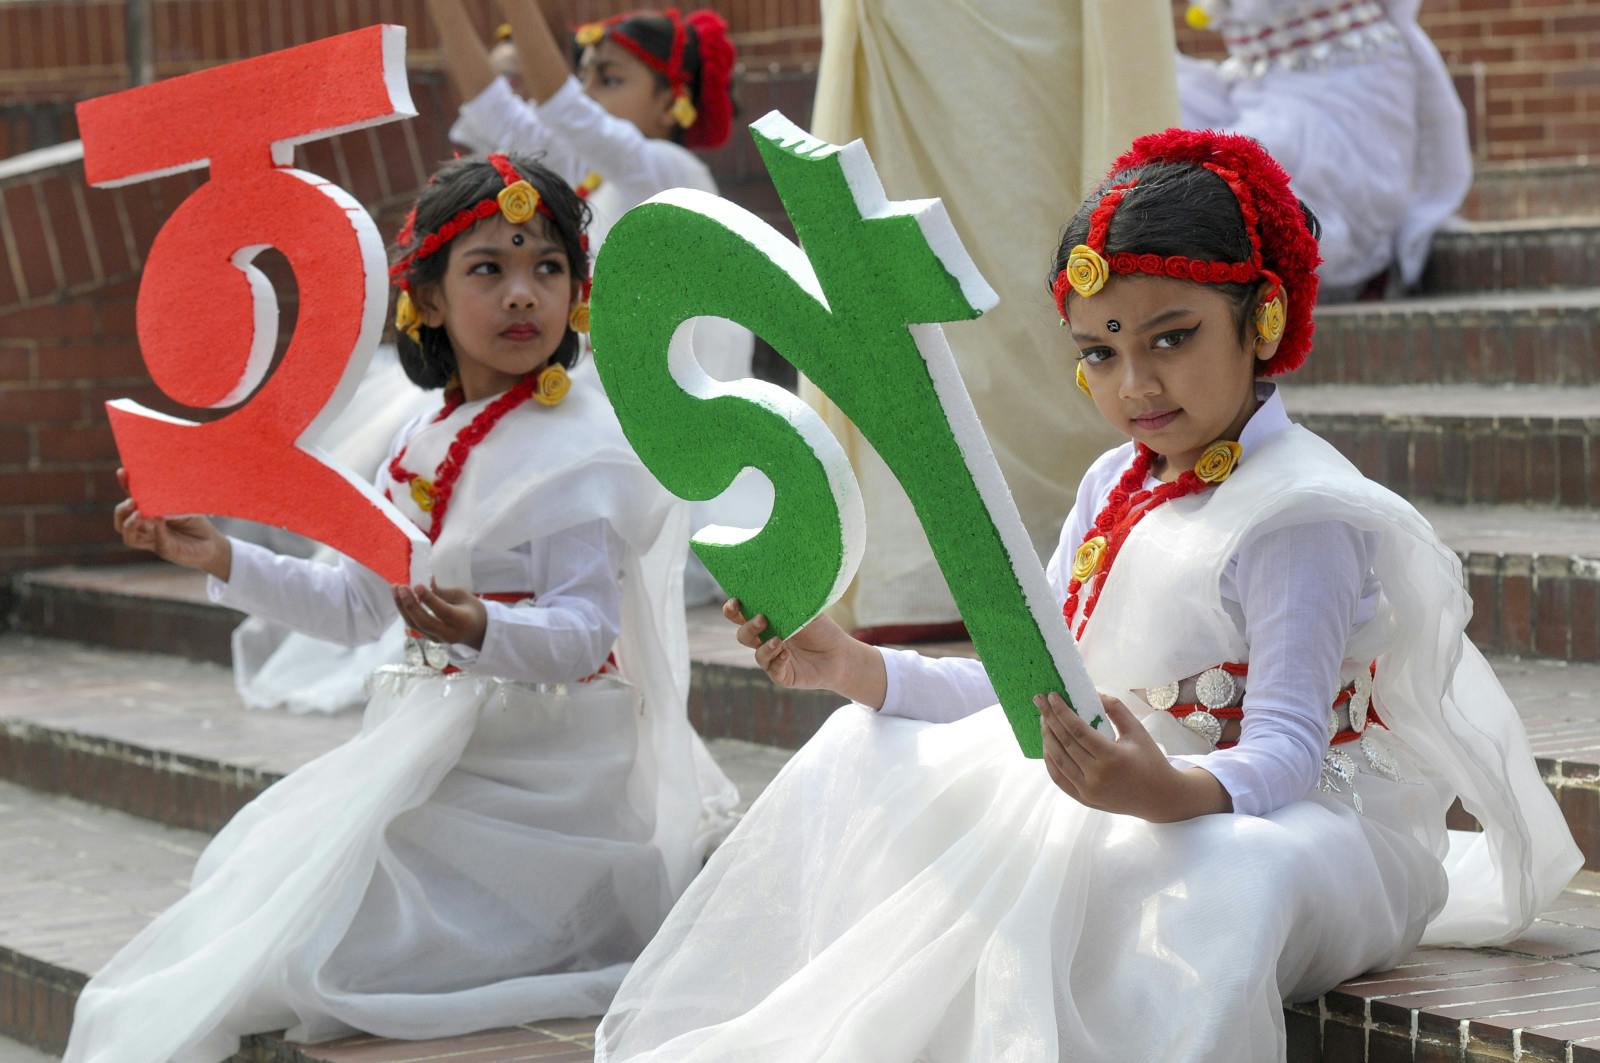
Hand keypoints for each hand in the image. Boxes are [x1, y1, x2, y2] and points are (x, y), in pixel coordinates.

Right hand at [111, 467, 229, 578]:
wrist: (212, 544)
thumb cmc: (195, 523)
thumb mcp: (183, 506)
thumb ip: (169, 501)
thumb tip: (157, 494)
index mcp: (148, 514)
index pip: (131, 500)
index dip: (125, 486)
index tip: (122, 472)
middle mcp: (146, 529)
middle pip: (121, 522)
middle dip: (121, 511)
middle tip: (131, 501)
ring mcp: (154, 541)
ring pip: (130, 537)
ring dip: (130, 525)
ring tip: (138, 514)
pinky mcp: (167, 551)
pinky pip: (158, 542)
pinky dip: (158, 531)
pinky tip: (158, 521)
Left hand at [393, 582, 487, 649]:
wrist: (477, 632)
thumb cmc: (472, 609)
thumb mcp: (463, 596)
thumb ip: (444, 592)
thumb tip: (427, 583)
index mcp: (462, 621)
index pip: (443, 611)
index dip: (429, 599)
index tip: (416, 586)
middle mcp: (449, 633)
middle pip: (424, 622)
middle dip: (410, 604)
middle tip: (401, 587)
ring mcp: (438, 639)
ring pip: (415, 625)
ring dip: (403, 607)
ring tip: (395, 590)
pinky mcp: (430, 639)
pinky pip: (415, 626)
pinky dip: (406, 612)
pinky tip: (400, 598)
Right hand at [723, 598, 887, 706]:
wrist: (840, 654)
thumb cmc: (822, 630)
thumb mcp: (806, 611)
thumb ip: (790, 602)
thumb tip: (777, 585)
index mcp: (767, 623)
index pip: (742, 615)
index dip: (733, 609)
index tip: (735, 601)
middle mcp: (765, 641)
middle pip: (743, 635)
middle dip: (748, 627)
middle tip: (762, 619)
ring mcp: (772, 659)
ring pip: (758, 654)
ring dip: (765, 646)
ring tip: (779, 640)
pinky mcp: (782, 675)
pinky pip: (773, 670)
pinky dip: (778, 661)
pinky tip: (787, 655)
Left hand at [1037, 692, 1229, 821]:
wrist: (1159, 798)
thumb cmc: (1150, 760)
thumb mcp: (1137, 731)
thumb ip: (1116, 709)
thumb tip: (1093, 693)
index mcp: (1112, 757)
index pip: (1078, 730)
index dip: (1061, 712)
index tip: (1051, 696)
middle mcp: (1097, 776)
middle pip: (1064, 743)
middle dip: (1049, 719)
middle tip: (1039, 701)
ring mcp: (1088, 790)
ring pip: (1058, 760)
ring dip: (1047, 737)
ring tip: (1043, 719)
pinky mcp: (1083, 799)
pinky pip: (1059, 778)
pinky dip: (1050, 760)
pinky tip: (1047, 744)